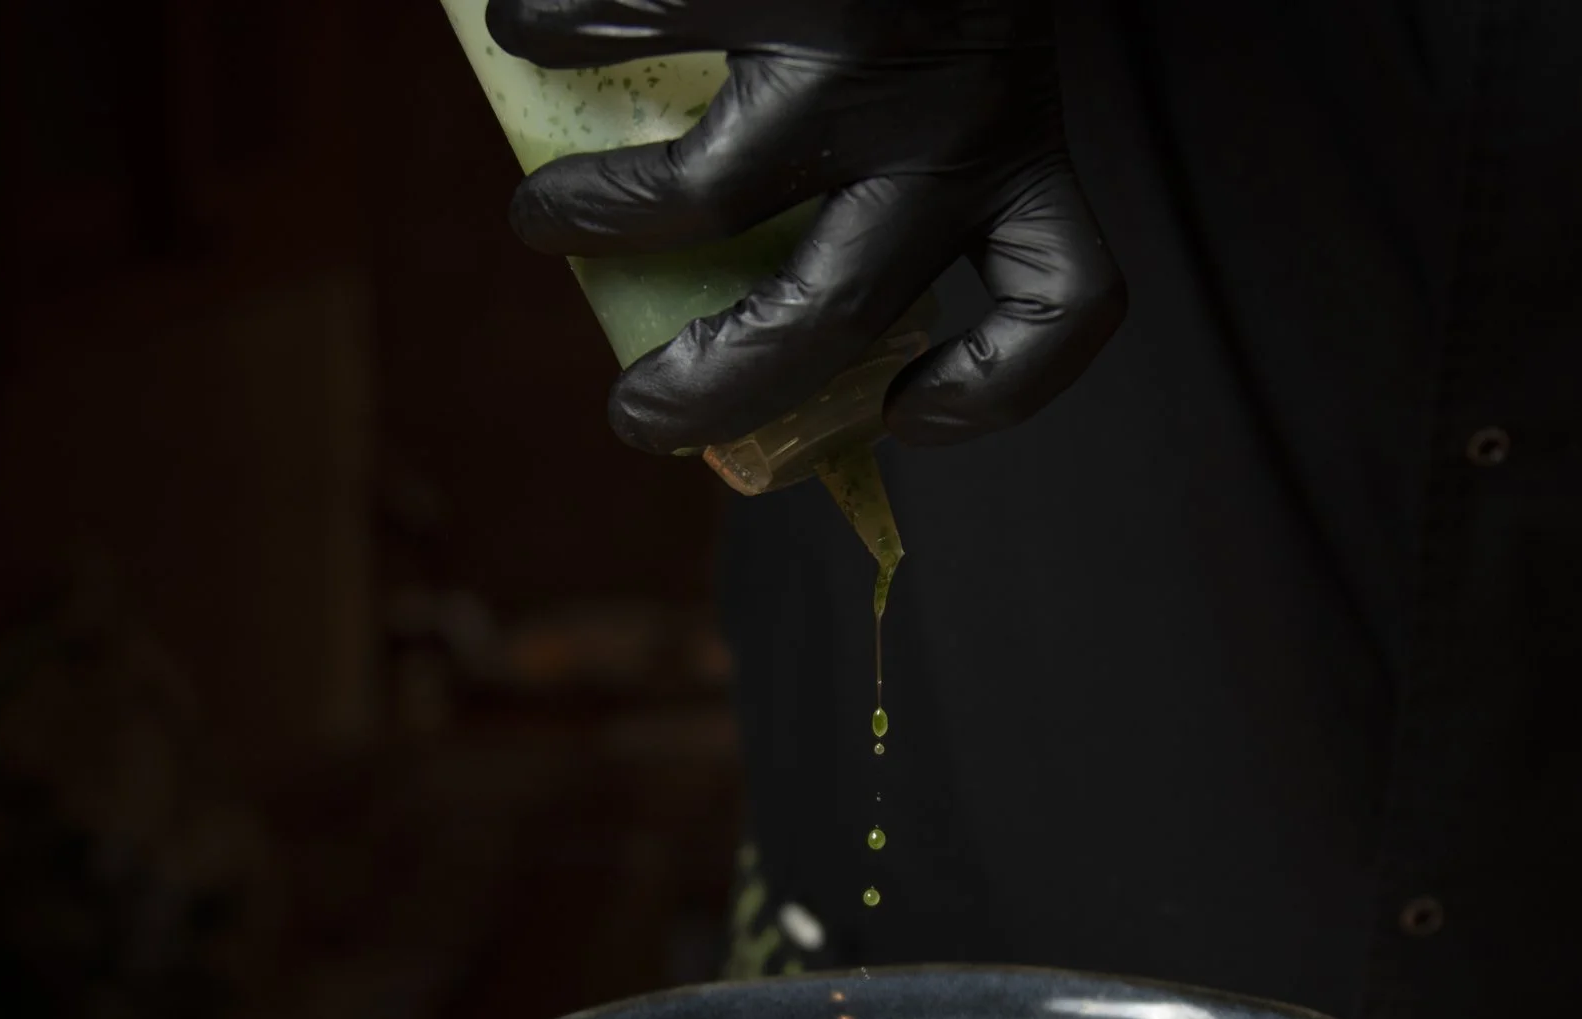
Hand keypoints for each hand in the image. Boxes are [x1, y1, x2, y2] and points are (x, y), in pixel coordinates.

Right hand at [486, 0, 1125, 452]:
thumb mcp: (963, 53)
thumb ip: (909, 159)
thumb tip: (755, 319)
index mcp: (1013, 149)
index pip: (1059, 301)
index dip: (992, 392)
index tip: (906, 409)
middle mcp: (946, 119)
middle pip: (832, 315)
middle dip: (713, 389)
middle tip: (640, 416)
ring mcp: (852, 55)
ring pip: (698, 199)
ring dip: (589, 221)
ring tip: (545, 220)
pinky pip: (621, 34)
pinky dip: (543, 34)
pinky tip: (523, 30)